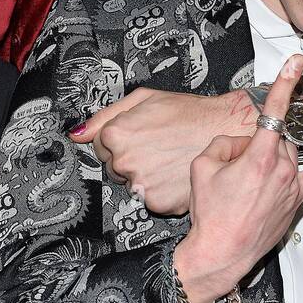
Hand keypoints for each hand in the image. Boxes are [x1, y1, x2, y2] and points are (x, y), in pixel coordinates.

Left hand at [70, 87, 257, 214]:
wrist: (225, 131)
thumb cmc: (188, 113)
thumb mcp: (144, 99)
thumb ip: (105, 116)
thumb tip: (77, 134)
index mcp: (117, 134)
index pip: (100, 145)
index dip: (122, 139)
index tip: (142, 135)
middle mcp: (124, 161)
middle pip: (114, 166)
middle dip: (131, 157)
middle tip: (158, 145)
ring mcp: (140, 184)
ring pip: (131, 184)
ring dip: (145, 175)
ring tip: (168, 158)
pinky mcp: (156, 203)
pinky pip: (149, 199)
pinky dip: (160, 189)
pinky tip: (174, 172)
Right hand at [172, 54, 302, 302]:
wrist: (220, 251)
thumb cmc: (210, 212)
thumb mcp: (203, 166)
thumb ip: (224, 143)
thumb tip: (241, 143)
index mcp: (258, 157)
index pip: (274, 111)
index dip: (285, 83)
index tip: (297, 62)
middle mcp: (281, 169)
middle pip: (274, 137)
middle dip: (254, 144)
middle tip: (232, 170)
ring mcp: (292, 185)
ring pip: (286, 154)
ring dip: (268, 158)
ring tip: (245, 184)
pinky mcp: (296, 200)